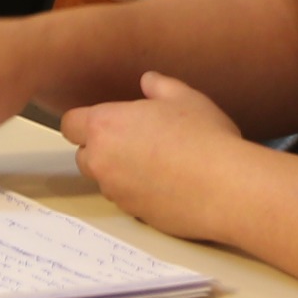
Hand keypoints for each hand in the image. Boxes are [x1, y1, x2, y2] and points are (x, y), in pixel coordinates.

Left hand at [56, 72, 252, 241]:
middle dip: (101, 150)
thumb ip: (159, 86)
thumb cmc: (205, 137)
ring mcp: (118, 193)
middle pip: (84, 156)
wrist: (227, 187)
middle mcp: (103, 162)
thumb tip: (148, 81)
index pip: (70, 125)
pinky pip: (129, 202)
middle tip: (135, 142)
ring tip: (157, 165)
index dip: (85, 123)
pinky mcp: (136, 216)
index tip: (107, 122)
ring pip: (106, 182)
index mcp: (106, 126)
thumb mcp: (185, 97)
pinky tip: (169, 187)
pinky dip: (140, 194)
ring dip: (120, 174)